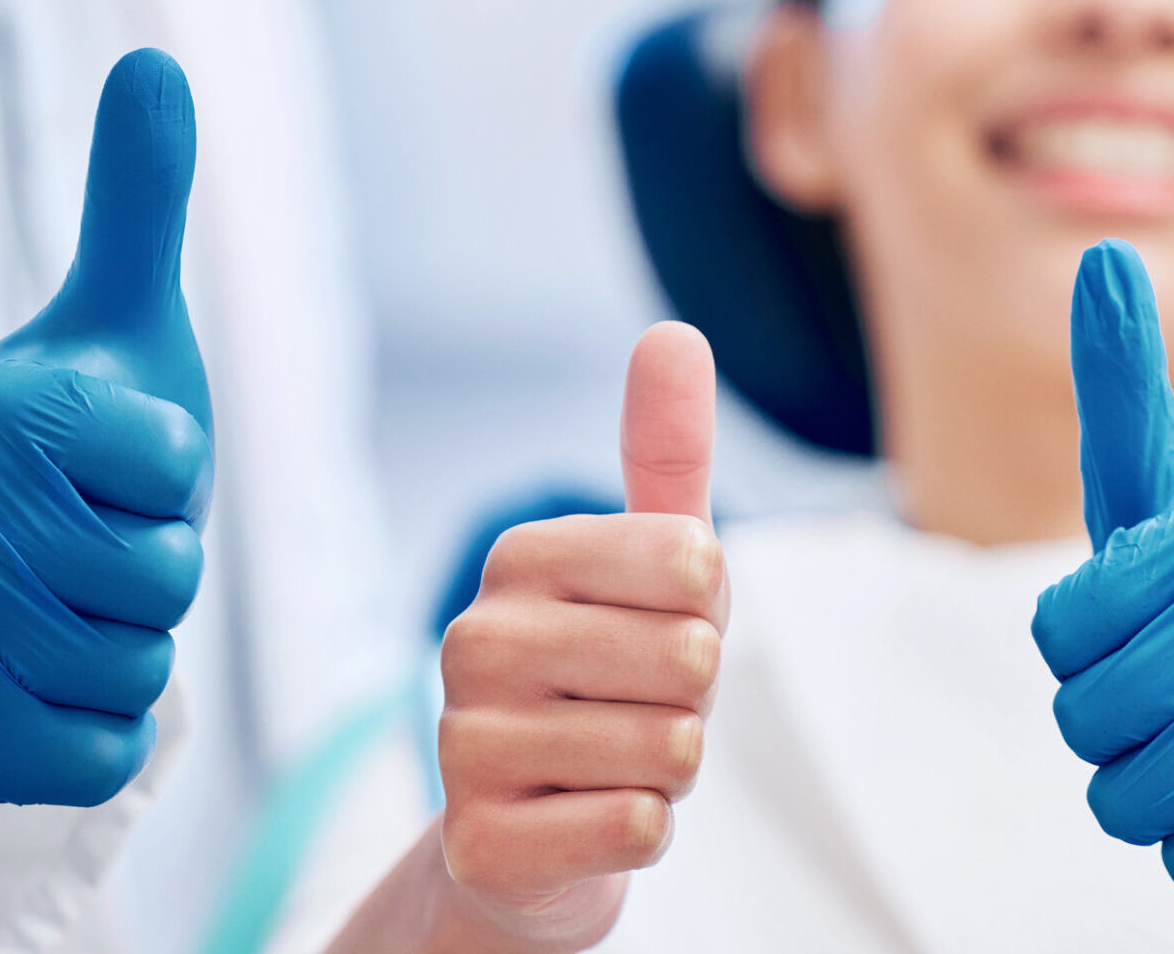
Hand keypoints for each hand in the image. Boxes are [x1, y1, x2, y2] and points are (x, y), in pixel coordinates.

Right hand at [0, 49, 213, 805]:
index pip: (177, 469)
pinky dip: (102, 728)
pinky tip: (50, 678)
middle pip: (164, 580)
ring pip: (137, 669)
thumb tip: (156, 61)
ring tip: (72, 606)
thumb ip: (136, 200)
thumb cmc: (73, 441)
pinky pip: (101, 755)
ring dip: (131, 646)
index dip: (172, 476)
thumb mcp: (115, 317)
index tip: (118, 463)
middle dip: (156, 569)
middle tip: (95, 544)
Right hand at [435, 323, 723, 950]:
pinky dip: (643, 831)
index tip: (657, 627)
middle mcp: (473, 639)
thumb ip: (664, 452)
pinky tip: (591, 818)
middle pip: (690, 660)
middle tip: (639, 706)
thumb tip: (672, 332)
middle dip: (694, 699)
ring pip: (671, 749)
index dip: (709, 611)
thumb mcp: (652, 563)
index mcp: (519, 557)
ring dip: (671, 769)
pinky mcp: (481, 843)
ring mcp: (464, 744)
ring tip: (613, 761)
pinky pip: (637, 827)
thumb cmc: (612, 677)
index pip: (696, 563)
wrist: (535, 829)